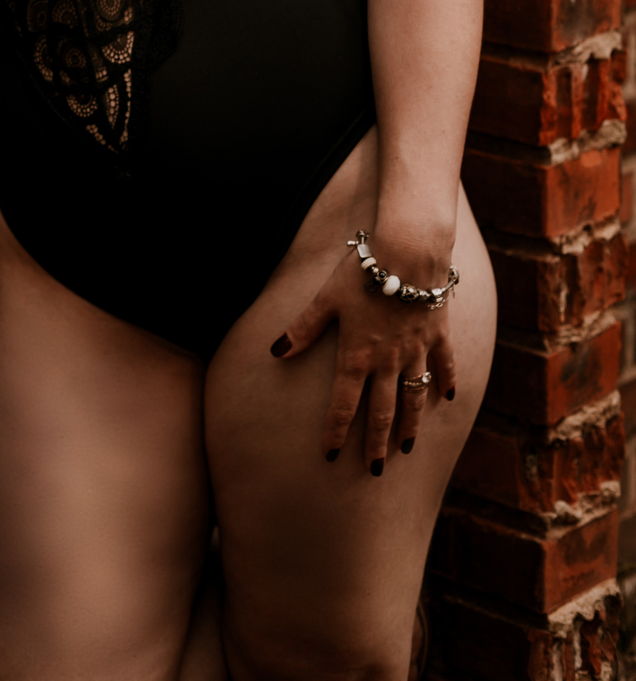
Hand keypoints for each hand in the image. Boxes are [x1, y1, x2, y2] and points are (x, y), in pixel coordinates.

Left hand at [270, 246, 455, 471]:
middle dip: (375, 443)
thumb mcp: (325, 298)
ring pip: (413, 397)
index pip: (342, 404)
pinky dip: (446, 382)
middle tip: (374, 471)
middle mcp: (388, 360)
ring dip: (410, 425)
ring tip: (407, 448)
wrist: (408, 251)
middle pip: (381, 411)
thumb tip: (276, 352)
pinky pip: (445, 365)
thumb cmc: (361, 270)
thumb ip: (303, 328)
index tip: (329, 455)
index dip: (334, 431)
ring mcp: (416, 349)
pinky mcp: (437, 334)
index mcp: (357, 354)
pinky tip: (446, 399)